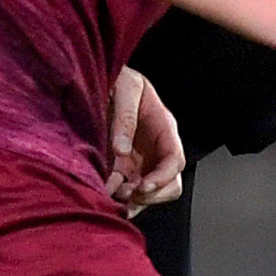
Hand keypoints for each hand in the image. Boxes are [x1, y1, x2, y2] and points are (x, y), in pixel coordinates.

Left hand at [106, 67, 184, 208]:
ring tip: (113, 197)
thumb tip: (121, 151)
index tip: (144, 187)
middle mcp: (157, 148)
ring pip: (149, 192)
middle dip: (152, 195)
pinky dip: (118, 198)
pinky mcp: (123, 167)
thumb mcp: (125, 89)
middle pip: (170, 183)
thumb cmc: (120, 78)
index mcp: (164, 127)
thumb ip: (125, 118)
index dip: (163, 177)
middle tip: (129, 195)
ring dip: (134, 201)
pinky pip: (127, 190)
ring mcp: (141, 160)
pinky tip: (103, 196)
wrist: (100, 75)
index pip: (175, 159)